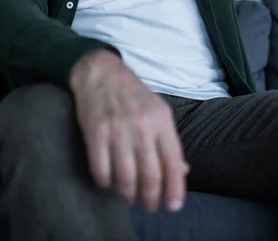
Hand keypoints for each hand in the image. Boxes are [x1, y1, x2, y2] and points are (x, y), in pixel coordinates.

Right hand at [70, 49, 189, 212]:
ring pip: (126, 177)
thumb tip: (182, 172)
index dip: (174, 189)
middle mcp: (142, 126)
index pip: (173, 162)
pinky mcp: (95, 132)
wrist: (101, 72)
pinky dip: (105, 182)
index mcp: (162, 120)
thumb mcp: (158, 111)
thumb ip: (169, 142)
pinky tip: (108, 181)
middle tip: (148, 206)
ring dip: (128, 194)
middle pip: (150, 175)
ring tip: (129, 197)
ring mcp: (118, 129)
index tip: (172, 206)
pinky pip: (101, 170)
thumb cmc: (133, 95)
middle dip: (150, 198)